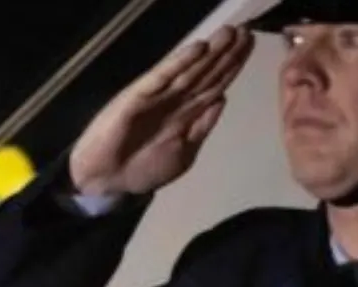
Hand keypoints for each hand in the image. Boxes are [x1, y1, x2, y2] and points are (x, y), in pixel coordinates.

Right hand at [69, 25, 253, 197]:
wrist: (107, 183)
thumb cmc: (142, 171)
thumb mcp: (184, 154)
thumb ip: (201, 128)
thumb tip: (221, 99)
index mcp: (187, 114)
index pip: (215, 85)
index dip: (233, 67)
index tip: (251, 46)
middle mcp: (175, 100)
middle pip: (206, 73)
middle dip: (227, 54)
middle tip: (247, 32)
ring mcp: (156, 96)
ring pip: (188, 71)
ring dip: (209, 52)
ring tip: (230, 33)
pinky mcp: (137, 96)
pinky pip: (161, 77)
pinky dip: (178, 63)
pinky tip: (197, 48)